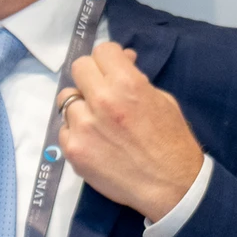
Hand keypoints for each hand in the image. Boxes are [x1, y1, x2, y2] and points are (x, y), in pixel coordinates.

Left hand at [60, 38, 203, 221]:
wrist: (170, 185)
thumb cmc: (172, 141)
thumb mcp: (162, 101)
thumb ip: (135, 79)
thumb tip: (121, 61)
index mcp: (128, 85)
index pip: (102, 51)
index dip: (109, 58)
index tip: (113, 66)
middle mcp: (101, 101)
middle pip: (79, 69)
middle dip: (92, 75)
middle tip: (102, 89)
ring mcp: (82, 126)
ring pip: (67, 100)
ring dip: (81, 106)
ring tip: (99, 121)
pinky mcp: (72, 148)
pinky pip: (64, 128)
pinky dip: (76, 130)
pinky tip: (95, 140)